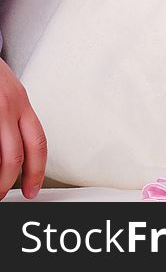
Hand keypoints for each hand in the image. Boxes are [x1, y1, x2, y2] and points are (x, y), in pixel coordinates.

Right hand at [0, 59, 46, 200]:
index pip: (37, 142)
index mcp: (20, 103)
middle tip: (1, 195)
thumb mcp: (7, 93)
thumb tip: (13, 151)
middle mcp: (8, 105)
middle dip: (8, 180)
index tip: (32, 188)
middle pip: (14, 153)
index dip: (36, 170)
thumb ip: (12, 118)